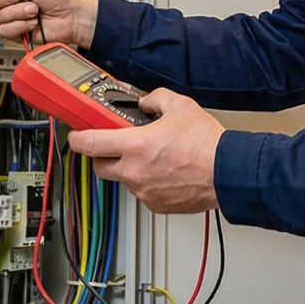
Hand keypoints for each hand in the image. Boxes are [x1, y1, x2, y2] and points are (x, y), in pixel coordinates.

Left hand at [68, 89, 223, 214]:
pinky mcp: (157, 205)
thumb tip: (147, 101)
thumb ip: (155, 98)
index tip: (76, 135)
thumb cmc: (207, 144)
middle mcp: (134, 172)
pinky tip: (166, 171)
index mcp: (134, 146)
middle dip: (103, 155)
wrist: (227, 171)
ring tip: (153, 157)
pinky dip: (148, 182)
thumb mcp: (180, 106)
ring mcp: (144, 191)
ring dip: (130, 169)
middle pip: (100, 167)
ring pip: (124, 180)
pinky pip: (143, 192)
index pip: (89, 144)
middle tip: (115, 145)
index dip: (77, 138)